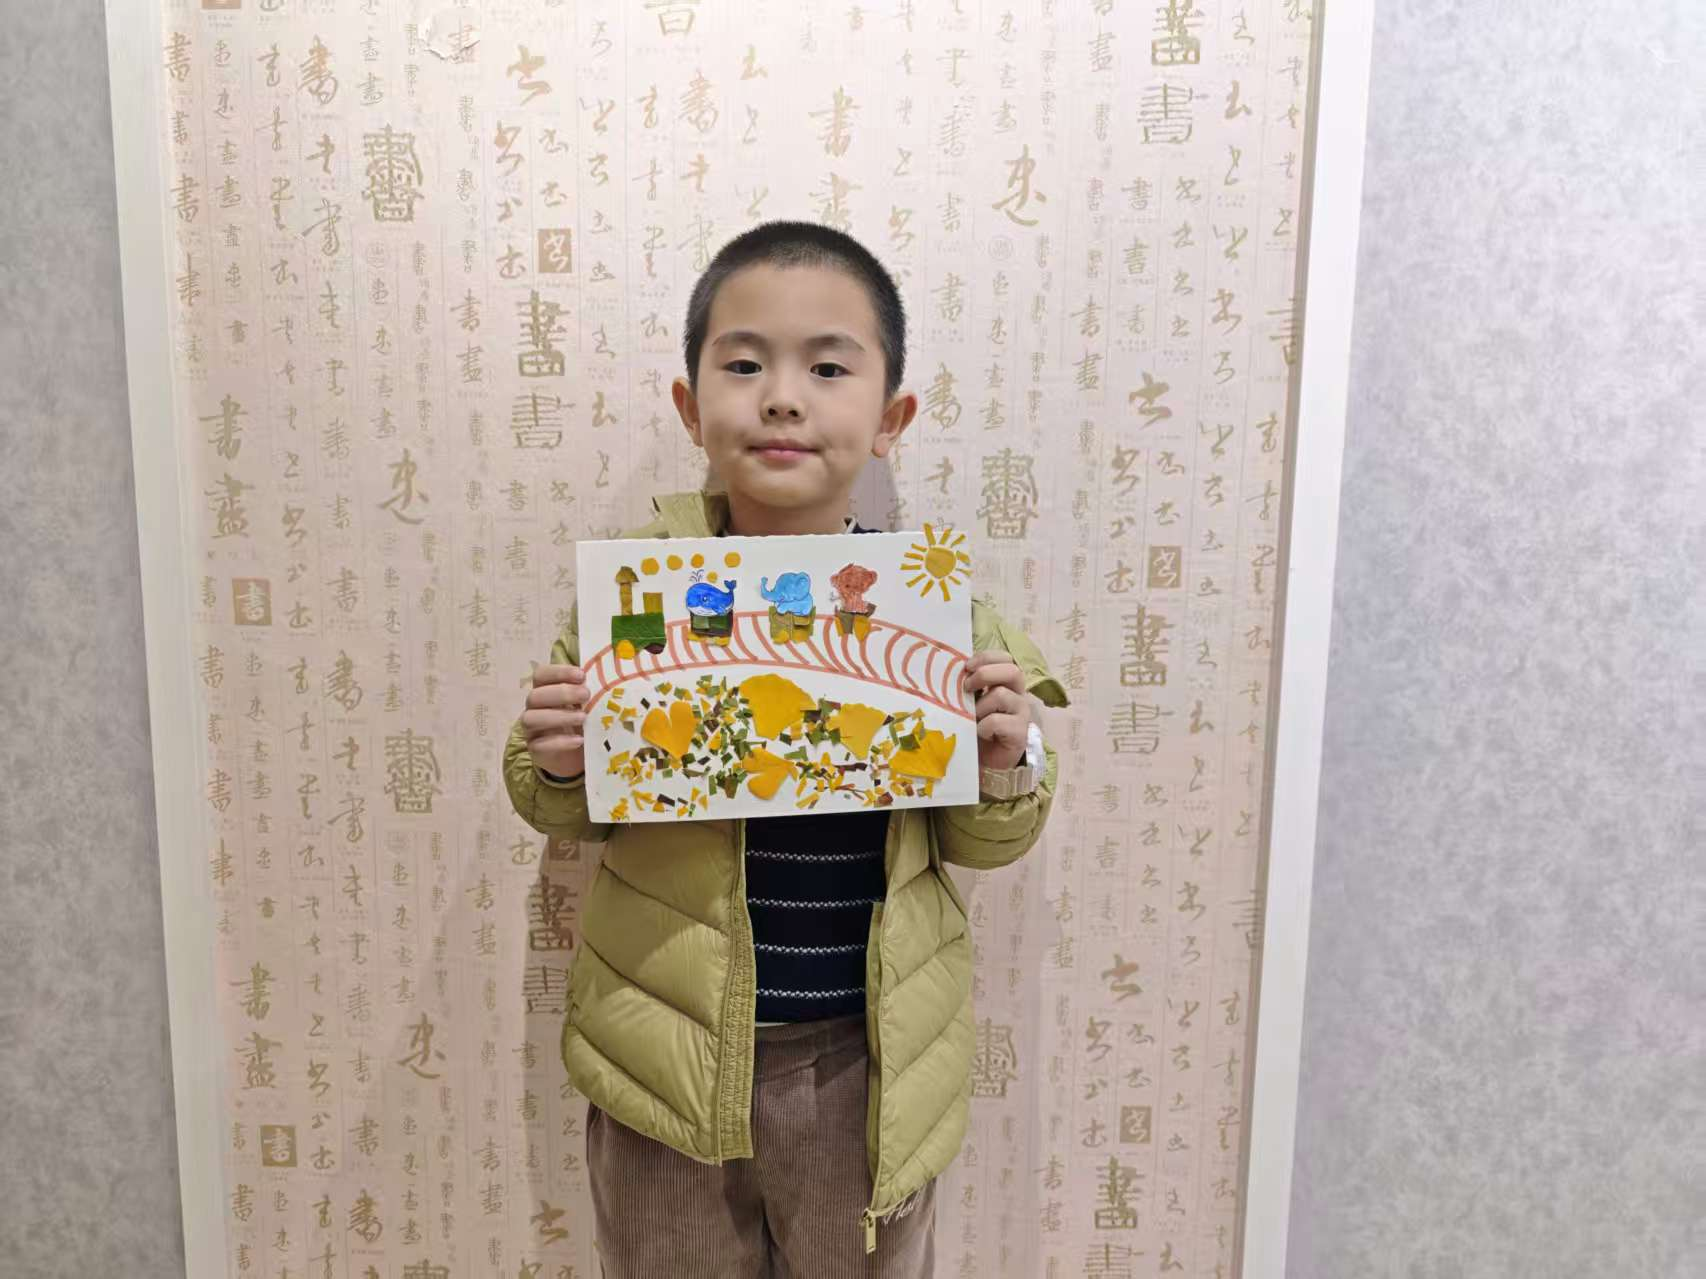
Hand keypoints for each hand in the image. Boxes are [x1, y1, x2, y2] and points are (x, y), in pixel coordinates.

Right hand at [523, 664, 589, 779]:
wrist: (579, 755)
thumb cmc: (583, 722)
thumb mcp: (588, 705)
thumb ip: (590, 691)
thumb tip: (609, 678)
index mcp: (545, 690)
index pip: (541, 675)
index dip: (558, 672)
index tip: (581, 675)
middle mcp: (534, 708)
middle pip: (535, 696)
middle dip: (561, 693)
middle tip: (586, 694)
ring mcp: (532, 729)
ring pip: (531, 719)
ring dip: (559, 716)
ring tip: (583, 718)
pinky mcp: (535, 750)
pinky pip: (540, 745)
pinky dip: (560, 742)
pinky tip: (579, 740)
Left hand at [963, 650, 1031, 771]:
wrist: (987, 761)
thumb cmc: (976, 728)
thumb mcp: (970, 703)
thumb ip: (968, 687)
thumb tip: (949, 673)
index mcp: (1006, 683)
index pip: (1005, 658)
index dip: (986, 657)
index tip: (967, 666)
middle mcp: (1017, 694)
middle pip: (1012, 670)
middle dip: (985, 675)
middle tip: (967, 687)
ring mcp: (1021, 713)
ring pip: (1001, 695)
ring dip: (980, 706)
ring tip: (973, 718)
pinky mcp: (1020, 732)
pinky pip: (997, 721)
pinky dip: (983, 726)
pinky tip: (980, 733)